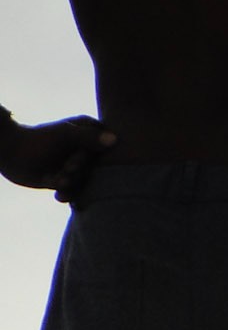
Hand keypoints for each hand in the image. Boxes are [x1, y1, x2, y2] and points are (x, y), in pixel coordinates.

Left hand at [0, 115, 116, 202]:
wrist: (10, 154)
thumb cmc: (37, 139)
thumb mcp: (64, 135)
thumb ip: (89, 137)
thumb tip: (114, 139)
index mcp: (91, 134)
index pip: (109, 150)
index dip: (97, 158)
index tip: (79, 156)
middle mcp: (87, 150)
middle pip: (99, 170)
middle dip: (81, 172)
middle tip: (65, 169)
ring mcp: (78, 166)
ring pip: (87, 183)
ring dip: (72, 184)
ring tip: (57, 180)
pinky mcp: (67, 180)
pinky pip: (76, 192)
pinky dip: (67, 194)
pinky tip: (56, 193)